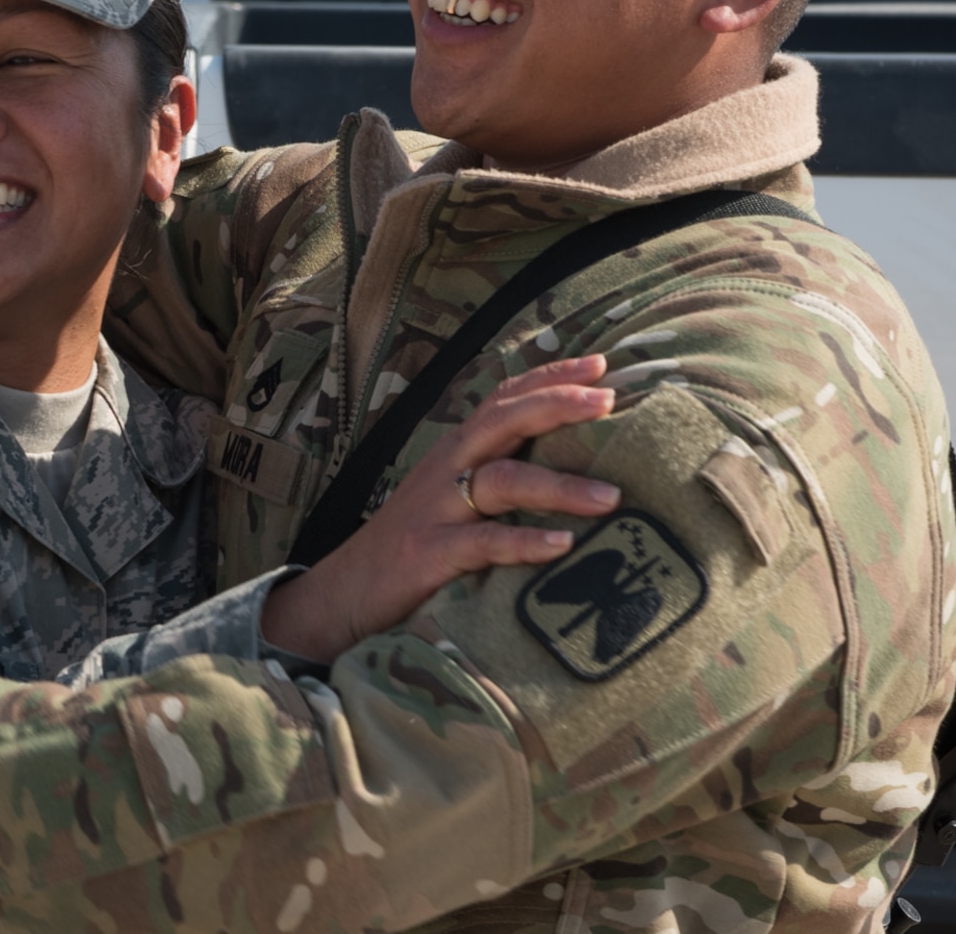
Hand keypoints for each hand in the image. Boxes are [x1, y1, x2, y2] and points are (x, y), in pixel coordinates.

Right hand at [261, 355, 617, 661]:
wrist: (345, 591)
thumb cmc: (411, 544)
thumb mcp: (451, 497)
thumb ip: (494, 475)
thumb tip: (566, 465)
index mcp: (455, 452)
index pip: (504, 399)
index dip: (549, 377)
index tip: (600, 363)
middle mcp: (446, 469)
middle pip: (503, 421)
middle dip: (556, 404)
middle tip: (608, 398)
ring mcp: (437, 511)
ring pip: (501, 482)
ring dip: (559, 486)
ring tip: (611, 496)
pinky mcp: (430, 554)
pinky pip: (483, 544)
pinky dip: (524, 542)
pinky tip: (561, 544)